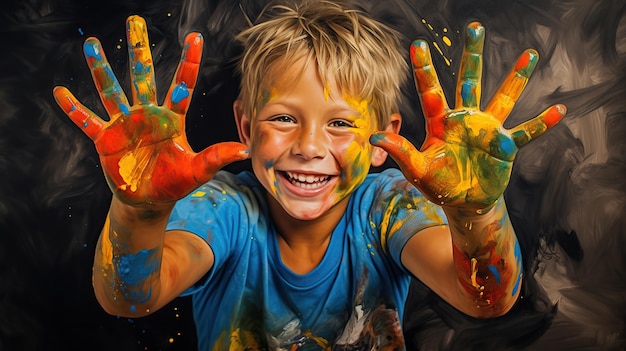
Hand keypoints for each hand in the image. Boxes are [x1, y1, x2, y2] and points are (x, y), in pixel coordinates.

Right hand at [53, 16, 247, 205]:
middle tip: (134, 21)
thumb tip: (245, 149)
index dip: (189, 61)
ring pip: (111, 90)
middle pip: (142, 76)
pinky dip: (73, 108)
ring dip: (100, 68)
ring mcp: (124, 124)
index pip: (182, 85)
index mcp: (172, 118)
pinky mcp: (105, 138)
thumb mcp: (197, 171)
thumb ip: (217, 157)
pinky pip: (87, 120)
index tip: (195, 36)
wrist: (148, 200)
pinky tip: (60, 91)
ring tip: (91, 43)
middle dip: (138, 49)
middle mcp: (147, 114)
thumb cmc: (174, 183)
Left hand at [371, 22, 565, 210]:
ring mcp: (487, 130)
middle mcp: (465, 119)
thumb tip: (374, 135)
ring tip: (530, 54)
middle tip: (476, 26)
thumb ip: (400, 151)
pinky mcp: (505, 147)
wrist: (464, 202)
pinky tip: (559, 110)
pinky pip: (526, 132)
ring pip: (503, 98)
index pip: (430, 90)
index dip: (424, 68)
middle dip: (472, 55)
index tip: (417, 43)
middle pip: (469, 81)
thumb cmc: (438, 185)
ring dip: (516, 78)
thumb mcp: (416, 170)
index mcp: (441, 123)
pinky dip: (541, 123)